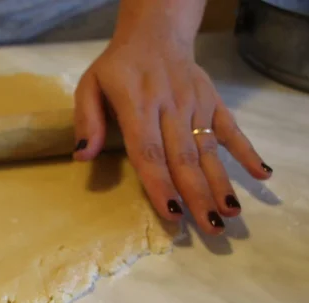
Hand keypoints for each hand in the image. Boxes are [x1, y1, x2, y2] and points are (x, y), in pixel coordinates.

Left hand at [73, 35, 271, 234]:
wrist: (154, 34)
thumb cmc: (117, 68)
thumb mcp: (89, 86)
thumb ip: (86, 121)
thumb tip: (82, 157)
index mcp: (137, 107)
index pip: (149, 152)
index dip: (161, 184)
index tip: (173, 213)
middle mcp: (170, 108)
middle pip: (184, 158)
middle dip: (197, 195)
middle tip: (209, 229)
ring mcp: (195, 104)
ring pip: (209, 149)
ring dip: (221, 182)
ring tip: (230, 213)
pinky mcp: (212, 101)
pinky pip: (231, 128)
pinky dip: (247, 151)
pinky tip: (261, 174)